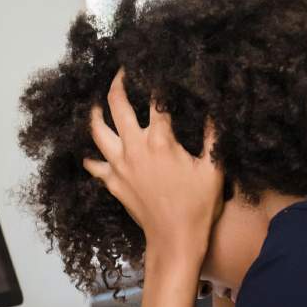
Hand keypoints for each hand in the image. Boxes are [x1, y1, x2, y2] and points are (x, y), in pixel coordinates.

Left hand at [84, 70, 222, 265]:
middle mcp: (134, 148)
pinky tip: (91, 152)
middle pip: (117, 105)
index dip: (155, 79)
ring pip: (97, 131)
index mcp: (160, 140)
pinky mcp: (112, 183)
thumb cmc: (197, 207)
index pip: (155, 99)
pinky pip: (94, 165)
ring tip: (97, 103)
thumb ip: (214, 136)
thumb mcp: (214, 169)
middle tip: (121, 73)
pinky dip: (91, 157)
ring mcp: (119, 166)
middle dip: (117, 83)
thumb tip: (216, 108)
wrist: (174, 241)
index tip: (154, 65)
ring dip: (96, 113)